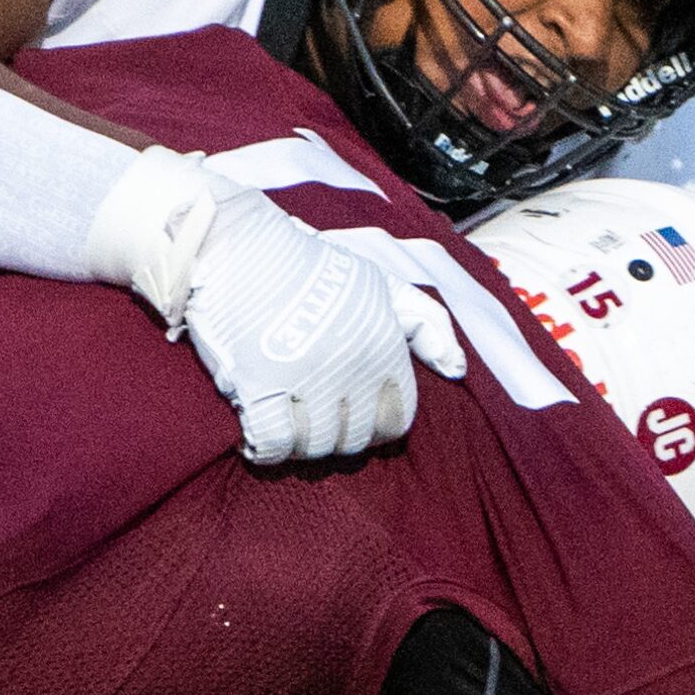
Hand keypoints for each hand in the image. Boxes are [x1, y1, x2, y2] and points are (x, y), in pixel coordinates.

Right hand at [180, 184, 467, 463]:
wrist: (236, 245)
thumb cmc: (307, 264)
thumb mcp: (379, 283)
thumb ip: (424, 324)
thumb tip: (457, 370)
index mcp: (385, 346)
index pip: (398, 419)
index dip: (373, 423)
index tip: (346, 411)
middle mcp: (354, 368)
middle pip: (354, 439)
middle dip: (334, 434)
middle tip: (308, 415)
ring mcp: (307, 381)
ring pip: (314, 447)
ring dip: (298, 444)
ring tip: (282, 421)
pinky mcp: (260, 388)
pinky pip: (273, 446)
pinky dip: (263, 449)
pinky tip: (254, 436)